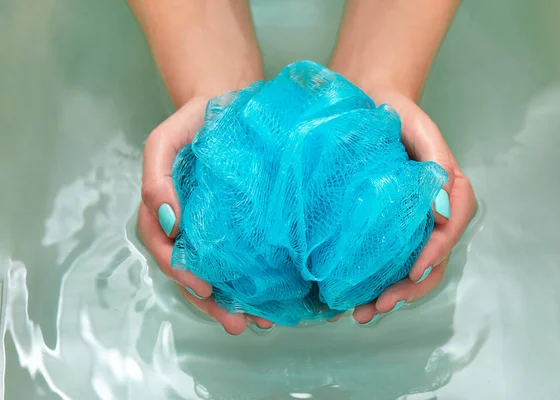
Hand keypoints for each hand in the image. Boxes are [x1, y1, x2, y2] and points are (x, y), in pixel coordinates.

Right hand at [137, 97, 273, 334]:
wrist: (231, 105)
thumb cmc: (196, 119)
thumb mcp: (167, 138)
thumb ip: (156, 174)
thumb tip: (168, 220)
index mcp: (164, 208)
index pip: (164, 249)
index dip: (180, 272)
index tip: (204, 288)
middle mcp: (185, 224)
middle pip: (190, 272)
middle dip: (210, 302)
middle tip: (236, 323)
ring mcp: (210, 227)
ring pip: (214, 273)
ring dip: (231, 302)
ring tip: (256, 323)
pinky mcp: (236, 226)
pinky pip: (237, 259)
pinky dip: (249, 283)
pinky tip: (268, 301)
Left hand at [352, 90, 475, 323]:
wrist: (368, 104)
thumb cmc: (397, 114)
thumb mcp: (420, 131)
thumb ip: (438, 164)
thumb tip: (444, 212)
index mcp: (450, 193)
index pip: (450, 232)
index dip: (434, 255)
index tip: (412, 272)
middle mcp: (434, 214)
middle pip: (431, 261)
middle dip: (409, 289)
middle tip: (380, 305)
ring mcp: (411, 224)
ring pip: (410, 269)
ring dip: (391, 294)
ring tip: (362, 313)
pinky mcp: (387, 227)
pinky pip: (387, 259)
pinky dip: (374, 281)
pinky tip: (354, 296)